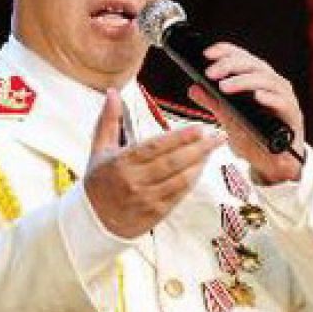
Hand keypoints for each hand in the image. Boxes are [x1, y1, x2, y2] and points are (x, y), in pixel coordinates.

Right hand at [85, 88, 225, 237]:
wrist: (95, 219)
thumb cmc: (99, 180)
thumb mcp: (99, 148)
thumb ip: (108, 119)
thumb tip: (112, 92)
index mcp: (121, 163)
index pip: (155, 147)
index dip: (179, 138)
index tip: (199, 128)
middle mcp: (134, 182)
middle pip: (172, 163)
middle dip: (198, 149)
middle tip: (218, 136)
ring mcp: (146, 199)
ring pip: (180, 180)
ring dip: (199, 164)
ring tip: (213, 149)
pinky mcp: (156, 213)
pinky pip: (179, 194)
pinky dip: (193, 180)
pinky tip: (202, 167)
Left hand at [188, 42, 304, 183]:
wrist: (272, 164)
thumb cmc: (254, 138)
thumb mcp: (228, 120)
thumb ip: (213, 103)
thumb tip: (193, 88)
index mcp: (257, 80)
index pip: (242, 57)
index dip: (226, 51)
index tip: (207, 53)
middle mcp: (272, 84)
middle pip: (253, 65)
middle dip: (230, 65)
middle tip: (210, 73)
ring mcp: (284, 98)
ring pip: (267, 80)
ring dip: (245, 81)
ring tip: (225, 86)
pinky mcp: (292, 115)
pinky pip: (283, 102)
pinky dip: (270, 98)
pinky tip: (257, 97)